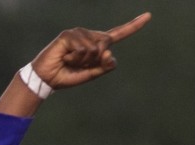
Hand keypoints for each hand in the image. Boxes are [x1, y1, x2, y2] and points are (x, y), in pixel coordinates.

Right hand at [0, 13, 151, 116]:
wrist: (46, 79)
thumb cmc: (66, 76)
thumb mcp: (89, 74)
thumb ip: (104, 67)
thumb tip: (109, 53)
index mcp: (96, 44)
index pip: (118, 34)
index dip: (133, 26)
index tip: (148, 16)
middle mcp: (89, 35)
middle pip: (106, 43)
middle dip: (94, 59)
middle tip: (77, 64)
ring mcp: (78, 33)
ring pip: (94, 48)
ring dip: (82, 60)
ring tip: (68, 61)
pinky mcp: (68, 35)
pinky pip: (82, 48)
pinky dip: (74, 58)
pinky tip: (64, 57)